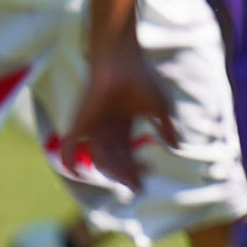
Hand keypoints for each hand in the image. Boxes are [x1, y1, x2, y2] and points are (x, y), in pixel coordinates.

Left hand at [66, 40, 178, 190]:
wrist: (120, 61)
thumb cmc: (140, 79)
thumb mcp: (159, 107)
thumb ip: (166, 128)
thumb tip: (177, 148)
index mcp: (122, 125)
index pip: (127, 153)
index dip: (136, 166)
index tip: (150, 172)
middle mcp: (106, 129)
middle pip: (115, 160)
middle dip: (128, 174)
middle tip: (139, 185)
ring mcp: (93, 127)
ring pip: (100, 160)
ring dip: (115, 173)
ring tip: (130, 181)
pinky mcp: (81, 123)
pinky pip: (70, 149)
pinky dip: (69, 162)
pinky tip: (77, 172)